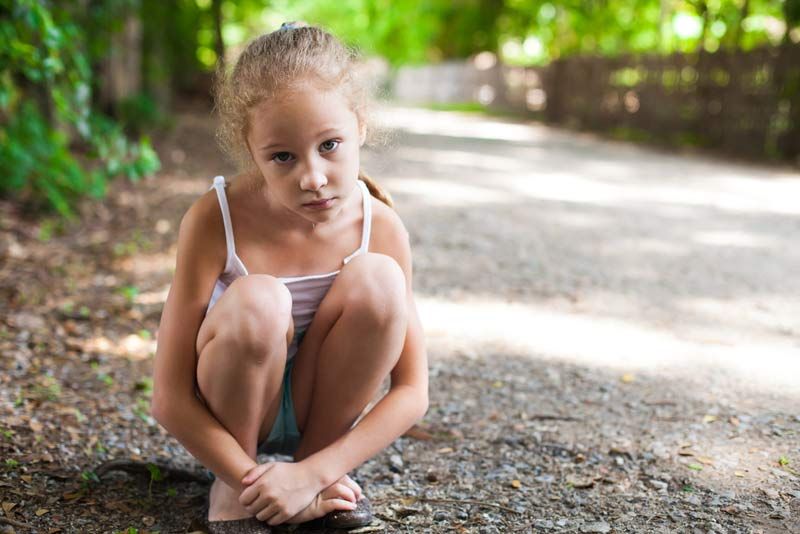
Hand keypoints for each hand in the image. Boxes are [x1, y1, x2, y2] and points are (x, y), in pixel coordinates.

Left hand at [239, 462, 353, 525]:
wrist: (310, 477)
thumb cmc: (289, 470)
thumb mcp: (272, 466)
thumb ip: (255, 472)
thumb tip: (242, 483)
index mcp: (262, 483)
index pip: (244, 500)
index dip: (245, 499)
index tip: (250, 498)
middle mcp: (269, 495)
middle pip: (251, 510)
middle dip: (253, 507)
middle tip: (259, 503)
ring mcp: (278, 505)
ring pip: (260, 517)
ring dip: (262, 513)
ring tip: (268, 506)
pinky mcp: (287, 513)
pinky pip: (272, 522)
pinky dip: (272, 518)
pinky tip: (275, 510)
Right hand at [285, 474, 362, 523]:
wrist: (279, 505)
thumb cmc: (297, 494)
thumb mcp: (310, 487)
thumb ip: (323, 483)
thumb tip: (341, 487)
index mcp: (320, 476)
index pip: (342, 474)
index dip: (353, 484)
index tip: (358, 493)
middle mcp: (320, 483)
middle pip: (344, 479)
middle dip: (355, 490)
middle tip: (358, 498)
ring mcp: (318, 495)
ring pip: (341, 489)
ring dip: (351, 496)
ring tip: (354, 502)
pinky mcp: (316, 508)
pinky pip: (334, 503)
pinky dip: (345, 505)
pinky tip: (351, 507)